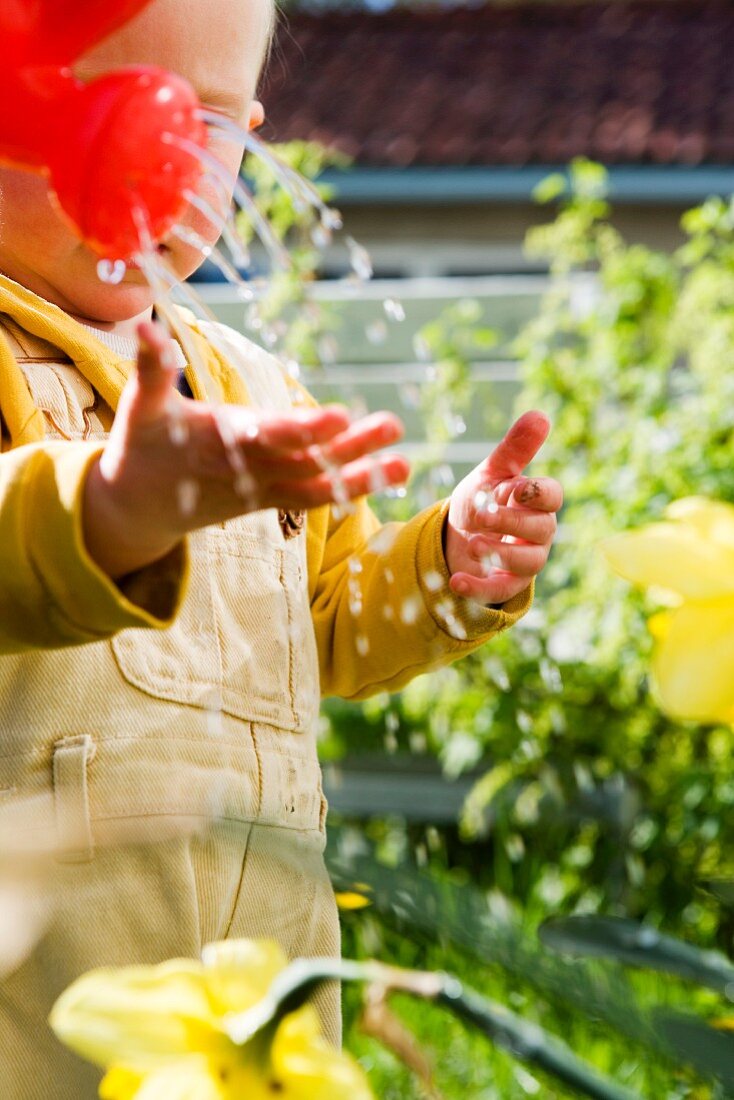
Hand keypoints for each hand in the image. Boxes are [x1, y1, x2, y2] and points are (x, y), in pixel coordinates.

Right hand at [83, 321, 409, 578]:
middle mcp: (249, 468)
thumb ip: (150, 367)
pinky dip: (349, 490)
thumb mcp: (140, 406)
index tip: (340, 418)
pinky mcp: (270, 500)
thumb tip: (145, 323)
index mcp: (222, 440)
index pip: (269, 436)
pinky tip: (387, 475)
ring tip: (406, 464)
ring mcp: (262, 489)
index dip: (304, 429)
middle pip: (307, 459)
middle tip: (393, 427)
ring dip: (363, 475)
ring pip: (319, 482)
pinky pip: (314, 497)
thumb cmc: (141, 446)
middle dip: (351, 448)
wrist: (136, 509)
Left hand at [444, 411, 561, 604]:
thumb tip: (540, 415)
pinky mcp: (506, 586)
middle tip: (483, 514)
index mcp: (538, 502)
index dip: (536, 493)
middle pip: (542, 529)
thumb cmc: (482, 499)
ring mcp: (526, 561)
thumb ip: (514, 449)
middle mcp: (539, 533)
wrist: (456, 535)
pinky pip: (500, 592)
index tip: (513, 489)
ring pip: (528, 563)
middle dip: (512, 522)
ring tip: (473, 543)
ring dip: (500, 554)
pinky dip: (478, 589)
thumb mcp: (491, 473)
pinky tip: (456, 582)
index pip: (553, 496)